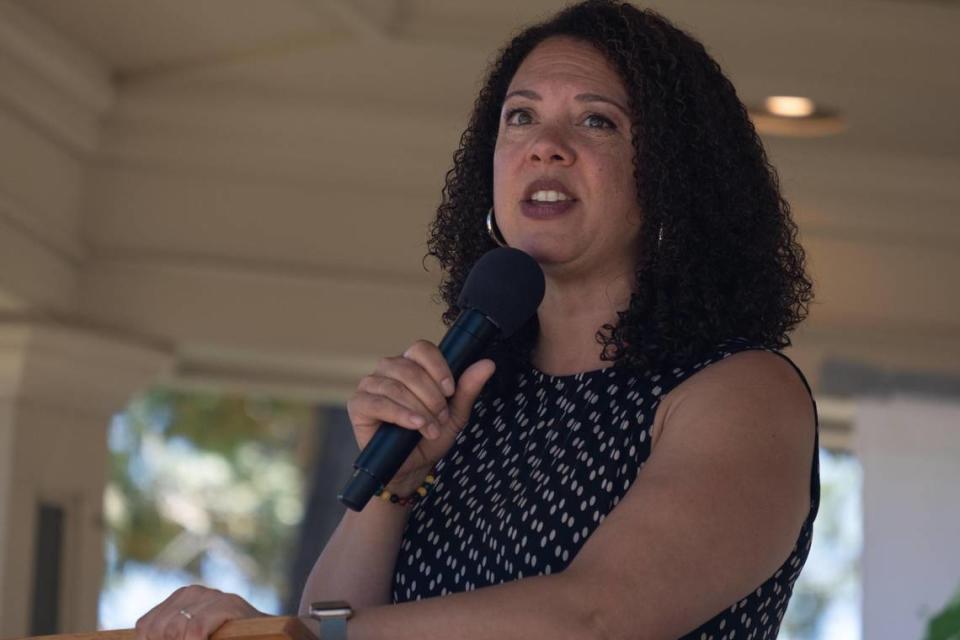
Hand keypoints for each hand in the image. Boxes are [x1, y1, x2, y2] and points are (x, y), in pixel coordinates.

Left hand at [135, 585, 262, 639]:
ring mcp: (212, 595)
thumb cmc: (228, 638)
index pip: (145, 627)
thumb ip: (171, 634)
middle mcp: (193, 592)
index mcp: (179, 600)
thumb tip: (143, 637)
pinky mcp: (228, 604)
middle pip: (157, 629)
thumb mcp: (191, 635)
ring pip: (175, 628)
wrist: (266, 636)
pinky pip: (196, 629)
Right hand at [347, 339, 495, 493]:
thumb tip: (487, 364)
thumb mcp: (455, 413)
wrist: (413, 467)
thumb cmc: (430, 437)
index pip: (422, 348)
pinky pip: (378, 402)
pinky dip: (400, 414)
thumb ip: (468, 388)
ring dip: (418, 408)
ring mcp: (370, 385)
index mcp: (411, 365)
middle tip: (441, 417)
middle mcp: (388, 370)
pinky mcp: (358, 405)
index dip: (438, 367)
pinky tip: (414, 425)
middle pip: (409, 368)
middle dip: (430, 396)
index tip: (450, 391)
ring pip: (395, 385)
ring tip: (429, 428)